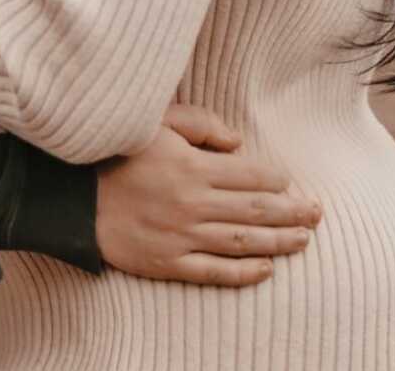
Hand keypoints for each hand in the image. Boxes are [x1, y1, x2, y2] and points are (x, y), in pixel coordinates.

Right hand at [96, 105, 321, 286]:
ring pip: (243, 242)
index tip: (291, 181)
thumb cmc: (117, 154)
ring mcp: (183, 236)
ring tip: (304, 240)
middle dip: (293, 212)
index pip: (250, 175)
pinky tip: (267, 269)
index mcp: (192, 166)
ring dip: (279, 242)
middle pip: (256, 211)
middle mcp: (194, 203)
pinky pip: (216, 271)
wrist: (76, 198)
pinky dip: (245, 272)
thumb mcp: (156, 122)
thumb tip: (238, 142)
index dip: (277, 179)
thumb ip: (200, 124)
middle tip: (318, 213)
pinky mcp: (169, 263)